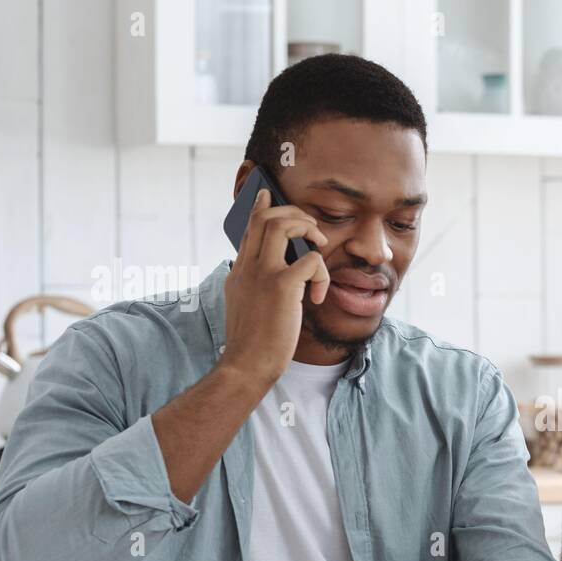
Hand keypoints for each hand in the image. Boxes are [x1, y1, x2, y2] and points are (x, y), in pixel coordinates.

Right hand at [219, 187, 330, 387]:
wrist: (246, 365)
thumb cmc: (252, 343)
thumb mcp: (245, 306)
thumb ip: (253, 285)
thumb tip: (271, 277)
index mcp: (240, 271)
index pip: (248, 228)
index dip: (260, 208)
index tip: (267, 195)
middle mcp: (248, 266)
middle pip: (265, 216)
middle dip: (294, 213)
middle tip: (313, 229)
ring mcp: (263, 274)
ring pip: (282, 225)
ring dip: (308, 229)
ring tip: (320, 247)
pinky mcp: (282, 287)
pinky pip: (311, 261)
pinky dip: (321, 273)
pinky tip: (318, 297)